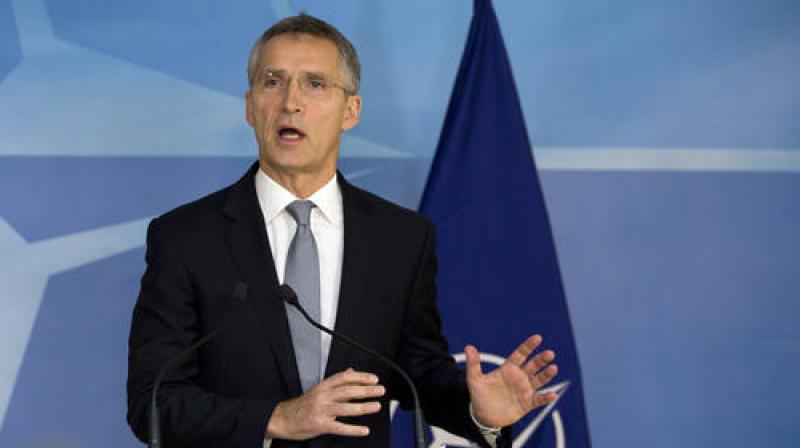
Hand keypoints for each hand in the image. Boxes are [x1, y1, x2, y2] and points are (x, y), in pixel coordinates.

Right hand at [266, 368, 385, 439]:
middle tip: (379, 390)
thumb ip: (337, 382)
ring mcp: (321, 411)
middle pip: (347, 391)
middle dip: (365, 390)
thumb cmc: (302, 405)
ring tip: (376, 406)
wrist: (282, 419)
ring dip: (362, 407)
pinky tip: (364, 430)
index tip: (373, 379)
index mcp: (323, 386)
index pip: (344, 378)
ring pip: (344, 407)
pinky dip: (353, 429)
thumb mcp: (319, 389)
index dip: (360, 377)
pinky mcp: (320, 425)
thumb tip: (352, 371)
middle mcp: (323, 396)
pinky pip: (339, 427)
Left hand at [466, 335, 557, 427]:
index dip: (528, 346)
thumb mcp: (475, 380)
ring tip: (553, 368)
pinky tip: (552, 394)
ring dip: (547, 374)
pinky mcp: (527, 403)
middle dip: (541, 359)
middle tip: (549, 353)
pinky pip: (539, 399)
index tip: (537, 338)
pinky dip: (546, 397)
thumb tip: (469, 347)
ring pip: (539, 380)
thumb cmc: (480, 396)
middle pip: (533, 365)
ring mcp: (524, 390)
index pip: (520, 355)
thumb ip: (473, 364)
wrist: (484, 417)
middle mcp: (519, 377)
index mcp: (508, 369)